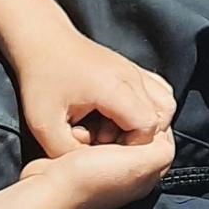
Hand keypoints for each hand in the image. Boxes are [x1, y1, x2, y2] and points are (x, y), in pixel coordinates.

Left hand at [17, 33, 174, 159]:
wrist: (45, 43)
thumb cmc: (42, 82)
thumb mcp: (43, 125)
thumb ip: (67, 152)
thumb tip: (89, 165)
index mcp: (115, 88)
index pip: (148, 124)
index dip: (131, 146)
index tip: (104, 148)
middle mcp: (133, 77)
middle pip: (164, 114)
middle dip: (140, 136)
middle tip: (108, 141)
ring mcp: (136, 70)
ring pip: (166, 101)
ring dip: (147, 121)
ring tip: (115, 130)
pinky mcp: (133, 69)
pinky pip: (158, 91)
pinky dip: (149, 108)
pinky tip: (120, 116)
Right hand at [22, 127, 174, 208]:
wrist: (45, 191)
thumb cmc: (91, 178)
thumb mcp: (138, 166)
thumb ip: (162, 152)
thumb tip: (163, 138)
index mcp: (144, 178)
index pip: (161, 140)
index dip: (151, 124)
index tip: (137, 118)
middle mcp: (126, 176)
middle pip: (138, 135)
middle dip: (128, 123)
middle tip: (113, 125)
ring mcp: (103, 170)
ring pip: (115, 133)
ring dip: (106, 125)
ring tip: (96, 129)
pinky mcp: (82, 163)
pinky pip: (93, 137)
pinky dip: (89, 131)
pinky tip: (82, 132)